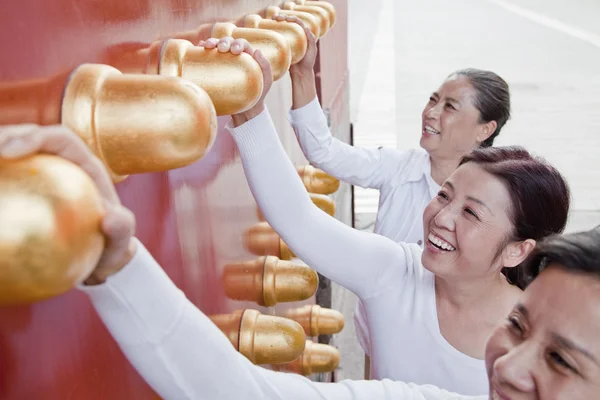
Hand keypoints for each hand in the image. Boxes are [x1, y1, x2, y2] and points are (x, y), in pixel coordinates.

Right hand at [0, 124, 136, 284]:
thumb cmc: (109, 248)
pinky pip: (6, 182)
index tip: (8, 152)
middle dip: (1, 136)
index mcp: (83, 164)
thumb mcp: (121, 244)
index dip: (32, 136)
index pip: (59, 138)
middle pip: (25, 137)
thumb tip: (111, 218)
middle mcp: (59, 163)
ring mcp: (38, 176)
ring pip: (8, 156)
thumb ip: (123, 230)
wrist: (95, 261)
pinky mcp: (24, 191)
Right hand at [199, 37, 272, 125]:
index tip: (235, 50)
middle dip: (223, 42)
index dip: (238, 43)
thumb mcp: (267, 81)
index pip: (242, 43)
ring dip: (211, 43)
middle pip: (228, 42)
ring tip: (207, 47)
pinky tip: (198, 48)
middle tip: (222, 49)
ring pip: (217, 46)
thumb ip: (265, 66)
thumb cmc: (259, 93)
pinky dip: (202, 49)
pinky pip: (207, 56)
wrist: (247, 108)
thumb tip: (257, 50)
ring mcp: (224, 61)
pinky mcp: (215, 68)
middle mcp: (235, 55)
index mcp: (248, 54)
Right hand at [273, 14, 317, 76]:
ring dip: (277, 22)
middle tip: (275, 18)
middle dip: (282, 17)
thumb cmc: (308, 62)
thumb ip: (311, 40)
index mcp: (304, 34)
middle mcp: (296, 35)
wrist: (301, 73)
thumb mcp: (313, 51)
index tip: (286, 19)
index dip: (292, 18)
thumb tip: (307, 28)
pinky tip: (269, 29)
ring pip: (283, 28)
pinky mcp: (283, 45)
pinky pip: (279, 36)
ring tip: (271, 19)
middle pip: (289, 22)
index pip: (298, 23)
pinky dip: (274, 31)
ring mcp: (289, 40)